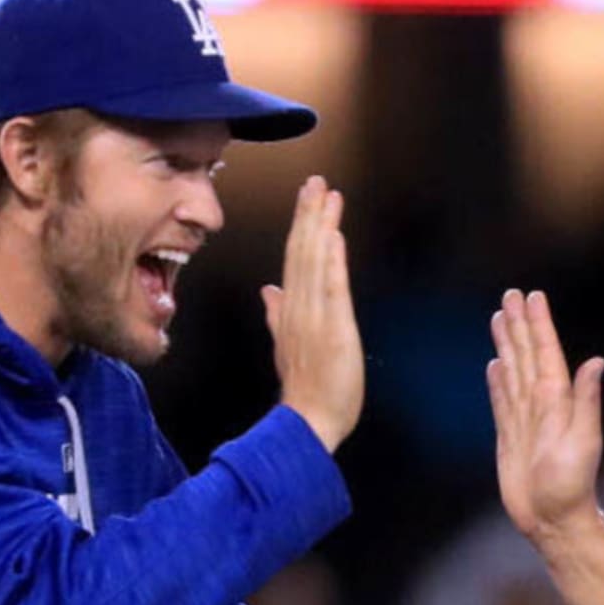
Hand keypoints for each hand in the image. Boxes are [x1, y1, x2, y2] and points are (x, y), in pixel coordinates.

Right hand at [262, 177, 363, 452]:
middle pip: (301, 253)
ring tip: (326, 195)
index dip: (301, 227)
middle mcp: (298, 310)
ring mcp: (313, 319)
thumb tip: (269, 290)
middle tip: (316, 181)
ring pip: (314, 263)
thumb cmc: (304, 392)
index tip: (308, 198)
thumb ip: (277, 317)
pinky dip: (332, 262)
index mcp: (289, 313)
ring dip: (320, 227)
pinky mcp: (332, 331)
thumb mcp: (286, 348)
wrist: (307, 423)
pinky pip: (330, 290)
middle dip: (309, 215)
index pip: (294, 261)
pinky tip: (334, 236)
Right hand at [488, 289, 603, 543]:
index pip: (546, 353)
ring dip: (506, 345)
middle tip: (510, 294)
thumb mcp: (584, 441)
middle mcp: (541, 405)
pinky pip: (502, 401)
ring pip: (513, 372)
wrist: (554, 520)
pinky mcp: (510, 437)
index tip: (532, 297)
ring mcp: (525, 420)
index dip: (538, 325)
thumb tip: (596, 362)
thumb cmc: (572, 485)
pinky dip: (497, 382)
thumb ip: (586, 400)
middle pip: (527, 355)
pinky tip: (495, 366)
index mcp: (557, 400)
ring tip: (498, 318)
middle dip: (518, 325)